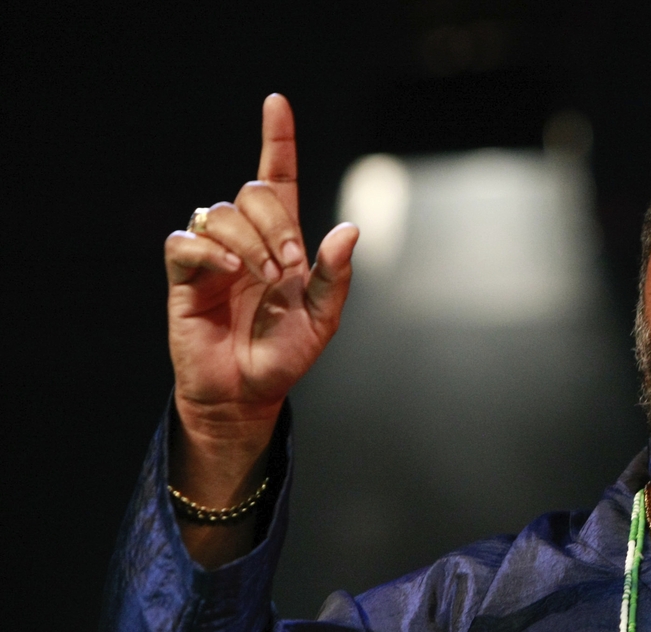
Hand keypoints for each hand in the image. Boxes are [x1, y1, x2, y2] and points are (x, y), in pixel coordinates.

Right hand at [164, 94, 355, 523]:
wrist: (246, 391)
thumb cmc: (285, 355)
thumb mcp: (324, 319)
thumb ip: (337, 276)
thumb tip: (349, 230)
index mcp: (285, 242)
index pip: (277, 178)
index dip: (277, 139)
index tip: (276, 103)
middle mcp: (248, 240)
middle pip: (251, 192)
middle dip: (276, 224)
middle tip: (289, 268)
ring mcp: (214, 255)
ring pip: (220, 213)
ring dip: (248, 243)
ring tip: (263, 281)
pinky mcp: (184, 276)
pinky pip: (185, 241)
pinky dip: (209, 252)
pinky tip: (229, 275)